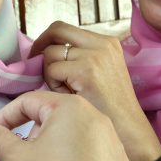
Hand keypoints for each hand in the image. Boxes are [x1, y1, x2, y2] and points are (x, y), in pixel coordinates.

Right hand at [0, 91, 132, 160]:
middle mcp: (99, 118)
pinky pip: (92, 155)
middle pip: (54, 117)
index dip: (3, 117)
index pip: (29, 102)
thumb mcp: (15, 159)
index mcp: (72, 108)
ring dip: (53, 147)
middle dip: (31, 133)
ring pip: (74, 136)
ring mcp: (115, 143)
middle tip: (19, 157)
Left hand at [32, 21, 160, 160]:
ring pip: (50, 53)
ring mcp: (95, 55)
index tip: (38, 55)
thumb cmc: (109, 109)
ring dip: (49, 73)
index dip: (47, 40)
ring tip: (64, 91)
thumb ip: (77, 59)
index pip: (65, 29)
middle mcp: (102, 44)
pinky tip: (68, 97)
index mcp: (106, 43)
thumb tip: (42, 52)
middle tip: (31, 63)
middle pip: (56, 29)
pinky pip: (52, 70)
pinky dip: (53, 85)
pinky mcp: (86, 70)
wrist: (128, 131)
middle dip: (39, 45)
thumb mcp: (98, 73)